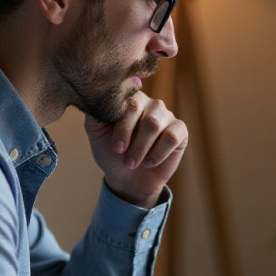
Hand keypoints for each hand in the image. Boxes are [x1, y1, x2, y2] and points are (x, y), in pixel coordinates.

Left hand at [84, 91, 187, 208]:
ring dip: (141, 149)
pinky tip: (149, 163)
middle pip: (142, 113)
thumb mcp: (96, 131)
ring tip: (132, 163)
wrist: (127, 179)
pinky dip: (158, 154)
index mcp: (130, 99)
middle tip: (122, 156)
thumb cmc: (111, 153)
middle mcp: (150, 103)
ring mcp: (166, 115)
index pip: (128, 100)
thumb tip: (97, 95)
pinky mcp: (180, 131)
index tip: (116, 147)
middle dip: (130, 140)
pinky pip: (171, 137)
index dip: (122, 126)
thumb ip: (95, 111)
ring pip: (155, 125)